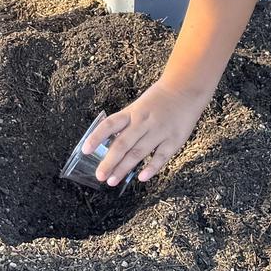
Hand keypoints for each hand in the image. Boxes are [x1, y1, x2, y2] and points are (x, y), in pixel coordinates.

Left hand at [83, 80, 212, 185]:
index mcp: (132, 113)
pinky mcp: (174, 140)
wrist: (185, 88)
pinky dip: (151, 168)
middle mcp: (143, 122)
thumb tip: (107, 143)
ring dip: (124, 168)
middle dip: (109, 161)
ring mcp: (159, 131)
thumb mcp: (137, 107)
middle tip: (99, 176)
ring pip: (138, 152)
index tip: (85, 150)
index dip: (96, 137)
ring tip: (112, 181)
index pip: (110, 124)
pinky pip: (161, 156)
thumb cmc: (158, 100)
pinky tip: (142, 178)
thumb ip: (125, 124)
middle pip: (122, 144)